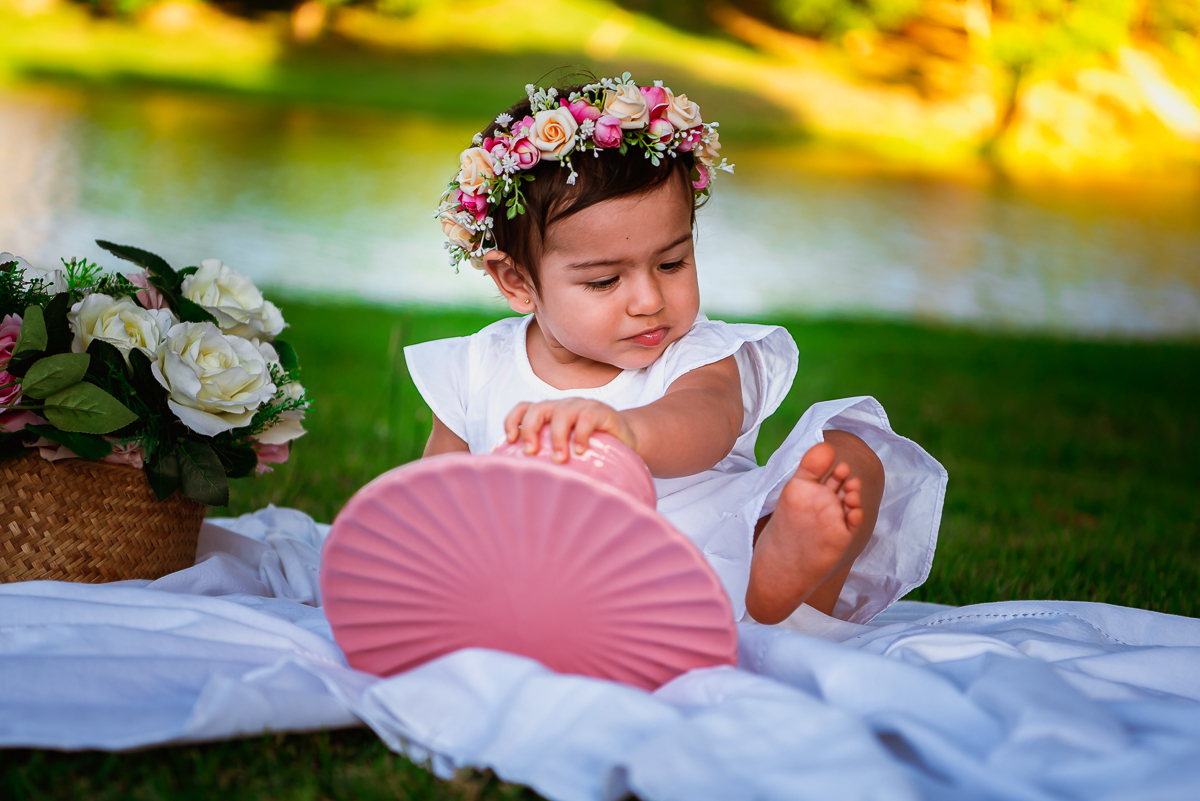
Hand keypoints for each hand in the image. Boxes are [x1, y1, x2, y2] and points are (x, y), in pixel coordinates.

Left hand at [504, 399, 637, 462]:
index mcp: (550, 413)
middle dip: (530, 429)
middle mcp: (563, 406)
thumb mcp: (565, 450)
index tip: (511, 440)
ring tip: (559, 459)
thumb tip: (524, 482)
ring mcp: (582, 406)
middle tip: (531, 452)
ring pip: (562, 413)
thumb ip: (547, 456)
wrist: (625, 439)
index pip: (524, 408)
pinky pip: (587, 417)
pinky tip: (581, 450)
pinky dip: (581, 434)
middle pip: (538, 408)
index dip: (513, 420)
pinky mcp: (602, 411)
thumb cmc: (590, 449)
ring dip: (557, 437)